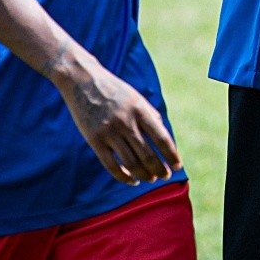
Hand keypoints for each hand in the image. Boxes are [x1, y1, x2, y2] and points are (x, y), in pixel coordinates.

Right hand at [54, 54, 181, 184]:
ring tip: (151, 179)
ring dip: (144, 175)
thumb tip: (164, 141)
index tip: (177, 166)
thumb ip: (150, 116)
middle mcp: (126, 121)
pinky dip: (124, 177)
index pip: (161, 139)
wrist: (82, 79)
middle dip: (159, 169)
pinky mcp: (94, 140)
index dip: (171, 155)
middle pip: (147, 155)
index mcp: (140, 109)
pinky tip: (132, 180)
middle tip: (165, 176)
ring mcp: (109, 132)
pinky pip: (111, 165)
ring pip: (131, 163)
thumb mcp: (136, 98)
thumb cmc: (114, 90)